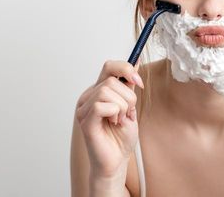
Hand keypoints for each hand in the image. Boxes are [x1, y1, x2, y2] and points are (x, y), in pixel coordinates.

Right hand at [75, 60, 143, 179]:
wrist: (117, 160)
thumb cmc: (121, 137)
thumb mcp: (130, 106)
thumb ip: (129, 86)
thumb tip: (134, 63)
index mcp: (98, 91)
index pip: (109, 66)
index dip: (126, 69)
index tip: (139, 82)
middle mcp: (88, 97)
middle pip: (111, 80)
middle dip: (129, 97)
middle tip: (129, 113)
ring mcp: (84, 109)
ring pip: (106, 91)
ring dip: (123, 106)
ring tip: (121, 119)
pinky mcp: (85, 121)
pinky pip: (100, 105)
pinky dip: (115, 113)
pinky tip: (114, 123)